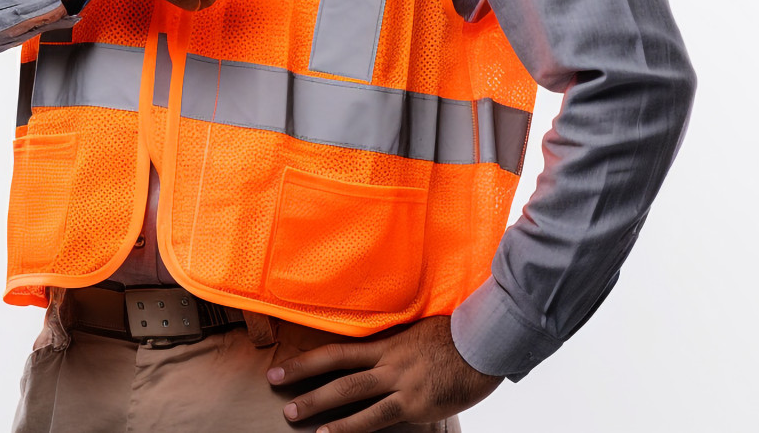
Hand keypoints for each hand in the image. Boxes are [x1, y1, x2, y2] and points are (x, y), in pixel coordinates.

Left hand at [265, 316, 500, 431]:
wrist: (484, 342)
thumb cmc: (457, 337)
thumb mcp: (420, 333)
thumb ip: (398, 347)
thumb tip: (381, 357)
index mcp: (386, 343)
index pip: (338, 351)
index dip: (308, 359)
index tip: (282, 367)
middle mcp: (387, 361)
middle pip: (336, 370)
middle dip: (303, 380)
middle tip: (273, 384)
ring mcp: (400, 383)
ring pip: (351, 394)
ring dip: (319, 406)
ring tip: (294, 417)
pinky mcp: (416, 404)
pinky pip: (378, 418)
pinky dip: (353, 428)